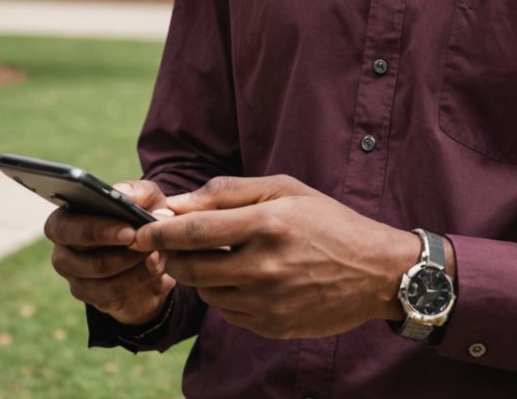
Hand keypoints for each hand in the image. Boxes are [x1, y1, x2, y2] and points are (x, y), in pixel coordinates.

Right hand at [45, 179, 174, 324]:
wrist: (155, 250)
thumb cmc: (142, 215)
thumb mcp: (145, 197)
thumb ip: (137, 192)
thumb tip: (126, 198)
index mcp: (65, 221)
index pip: (63, 227)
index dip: (95, 230)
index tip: (129, 232)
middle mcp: (64, 252)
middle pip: (82, 260)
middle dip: (121, 253)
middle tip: (148, 245)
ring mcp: (76, 279)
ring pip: (103, 281)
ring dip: (134, 266)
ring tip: (158, 253)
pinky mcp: (94, 298)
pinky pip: (114, 295)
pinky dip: (139, 281)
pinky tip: (156, 269)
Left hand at [131, 175, 423, 339]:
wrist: (376, 271)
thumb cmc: (328, 220)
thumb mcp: (285, 189)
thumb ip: (230, 191)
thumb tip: (180, 201)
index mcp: (268, 223)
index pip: (195, 231)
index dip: (161, 233)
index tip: (141, 231)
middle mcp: (265, 266)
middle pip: (192, 268)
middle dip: (172, 257)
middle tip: (170, 247)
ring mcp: (268, 301)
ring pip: (207, 292)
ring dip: (198, 275)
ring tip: (215, 257)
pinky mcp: (272, 326)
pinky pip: (228, 311)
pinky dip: (223, 294)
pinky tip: (241, 277)